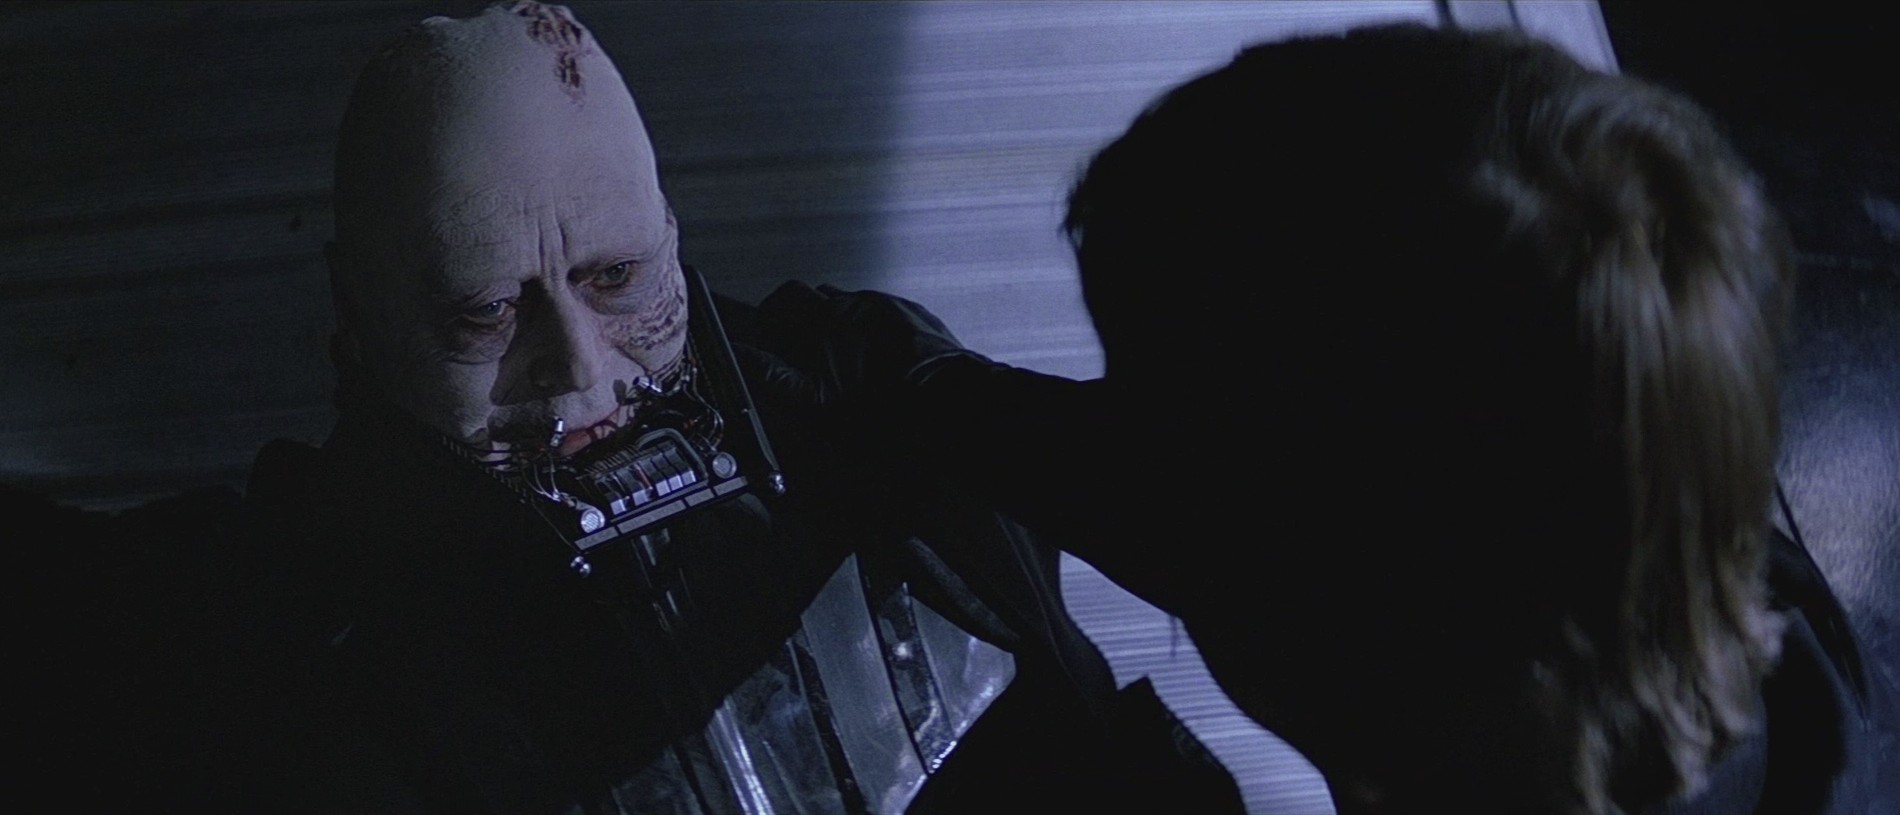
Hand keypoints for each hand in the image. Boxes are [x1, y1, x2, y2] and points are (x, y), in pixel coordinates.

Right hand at [756, 281, 985, 403]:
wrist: (950, 404)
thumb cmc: (883, 409)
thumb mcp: (820, 403)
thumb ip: (776, 377)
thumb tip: (741, 357)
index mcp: (827, 319)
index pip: (785, 298)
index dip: (773, 314)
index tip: (770, 335)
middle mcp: (858, 303)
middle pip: (820, 297)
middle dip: (806, 318)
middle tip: (805, 349)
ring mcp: (892, 306)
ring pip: (855, 306)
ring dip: (843, 324)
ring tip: (847, 359)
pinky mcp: (919, 316)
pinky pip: (887, 314)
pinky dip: (875, 330)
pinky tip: (882, 359)